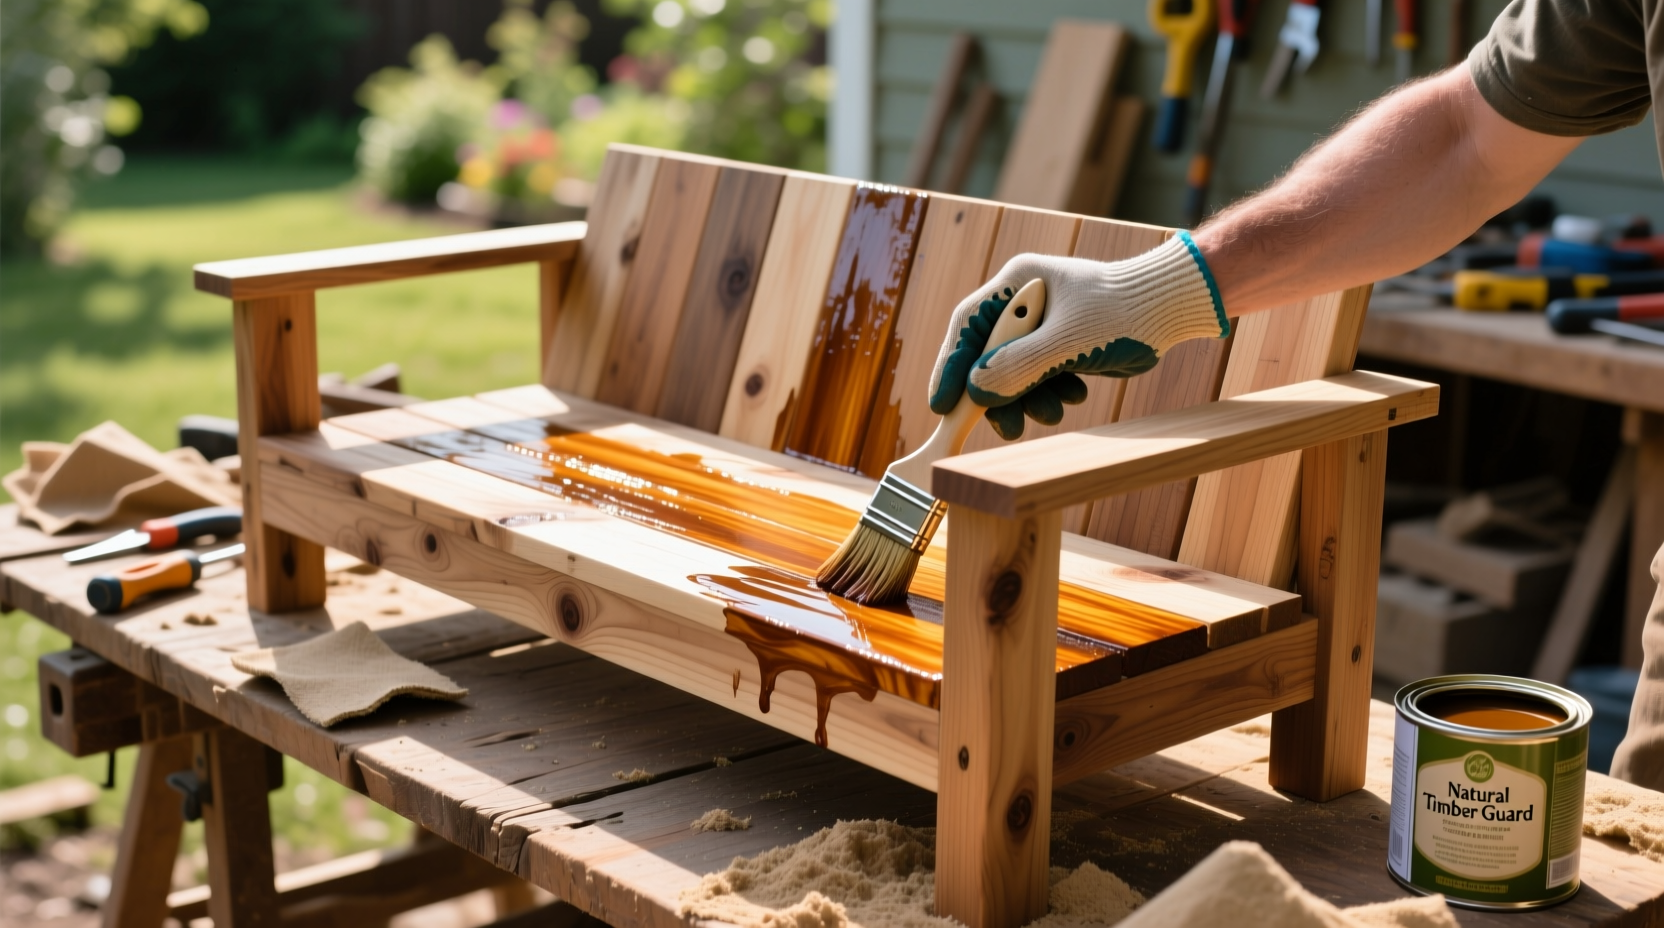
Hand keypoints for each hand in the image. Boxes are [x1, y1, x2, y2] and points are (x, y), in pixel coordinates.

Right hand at [927, 233, 1227, 438]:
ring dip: (1029, 399)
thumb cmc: (1123, 310)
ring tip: (1054, 411)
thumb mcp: (1068, 342)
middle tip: (1008, 426)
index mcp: (1017, 283)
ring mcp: (1042, 325)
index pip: (967, 326)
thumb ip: (1020, 366)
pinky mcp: (1060, 344)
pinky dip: (1049, 392)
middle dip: (998, 394)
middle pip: (987, 355)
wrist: (1173, 306)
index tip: (941, 405)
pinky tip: (1074, 392)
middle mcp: (1024, 302)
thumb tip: (976, 391)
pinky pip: (1038, 376)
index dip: (950, 367)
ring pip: (1013, 372)